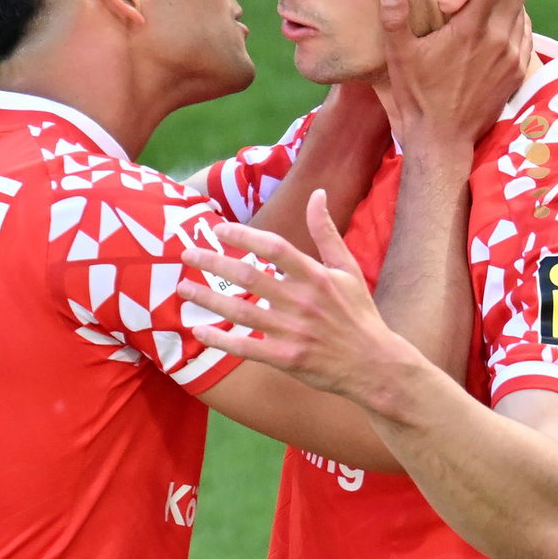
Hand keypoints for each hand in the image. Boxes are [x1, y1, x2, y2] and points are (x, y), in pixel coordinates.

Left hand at [177, 190, 413, 403]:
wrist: (374, 364)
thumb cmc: (359, 313)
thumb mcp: (348, 268)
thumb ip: (326, 232)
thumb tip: (317, 194)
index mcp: (316, 276)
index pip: (274, 247)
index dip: (244, 235)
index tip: (218, 229)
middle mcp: (302, 301)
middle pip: (248, 276)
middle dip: (213, 263)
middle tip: (186, 254)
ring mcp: (292, 331)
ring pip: (240, 312)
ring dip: (208, 299)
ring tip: (183, 288)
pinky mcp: (286, 358)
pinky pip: (245, 347)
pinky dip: (220, 340)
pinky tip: (199, 330)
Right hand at [380, 0, 532, 153]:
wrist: (443, 141)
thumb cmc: (418, 97)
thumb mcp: (399, 58)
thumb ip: (395, 21)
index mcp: (470, 31)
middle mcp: (497, 41)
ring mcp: (511, 58)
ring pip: (522, 13)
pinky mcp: (517, 74)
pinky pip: (526, 36)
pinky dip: (521, 20)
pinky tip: (514, 14)